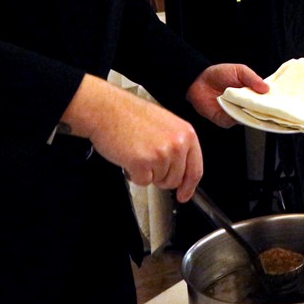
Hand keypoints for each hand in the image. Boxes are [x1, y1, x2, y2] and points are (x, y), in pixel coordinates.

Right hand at [61, 74, 202, 201]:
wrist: (107, 109)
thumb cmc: (131, 114)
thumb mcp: (166, 124)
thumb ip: (178, 144)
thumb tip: (182, 168)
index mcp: (186, 133)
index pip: (195, 168)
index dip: (189, 186)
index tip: (184, 194)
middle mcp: (177, 143)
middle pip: (176, 179)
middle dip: (161, 177)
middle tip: (148, 159)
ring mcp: (162, 154)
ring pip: (159, 181)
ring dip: (147, 173)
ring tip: (139, 152)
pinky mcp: (143, 163)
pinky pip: (143, 182)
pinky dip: (134, 174)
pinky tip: (130, 157)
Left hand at [186, 63, 268, 127]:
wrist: (198, 80)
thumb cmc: (219, 73)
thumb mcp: (239, 70)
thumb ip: (252, 78)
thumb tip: (267, 89)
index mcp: (251, 94)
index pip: (265, 101)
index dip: (273, 103)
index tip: (282, 103)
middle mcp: (245, 106)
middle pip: (259, 113)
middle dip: (265, 111)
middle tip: (272, 109)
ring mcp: (236, 114)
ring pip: (248, 119)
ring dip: (251, 114)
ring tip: (255, 107)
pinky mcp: (224, 120)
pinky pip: (233, 121)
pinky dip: (236, 117)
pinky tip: (239, 109)